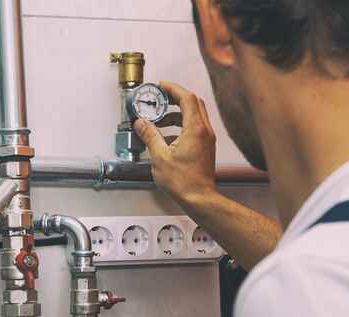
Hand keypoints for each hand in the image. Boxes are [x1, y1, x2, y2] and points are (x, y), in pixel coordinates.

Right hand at [133, 81, 217, 207]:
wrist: (199, 198)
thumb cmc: (184, 182)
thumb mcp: (159, 157)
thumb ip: (150, 136)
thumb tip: (141, 123)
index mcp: (195, 129)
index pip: (187, 98)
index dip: (173, 88)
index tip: (161, 86)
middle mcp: (205, 131)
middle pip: (193, 103)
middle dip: (175, 98)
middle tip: (160, 99)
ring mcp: (207, 139)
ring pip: (193, 116)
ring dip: (176, 114)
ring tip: (159, 120)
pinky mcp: (205, 148)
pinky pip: (194, 128)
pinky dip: (180, 126)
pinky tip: (167, 137)